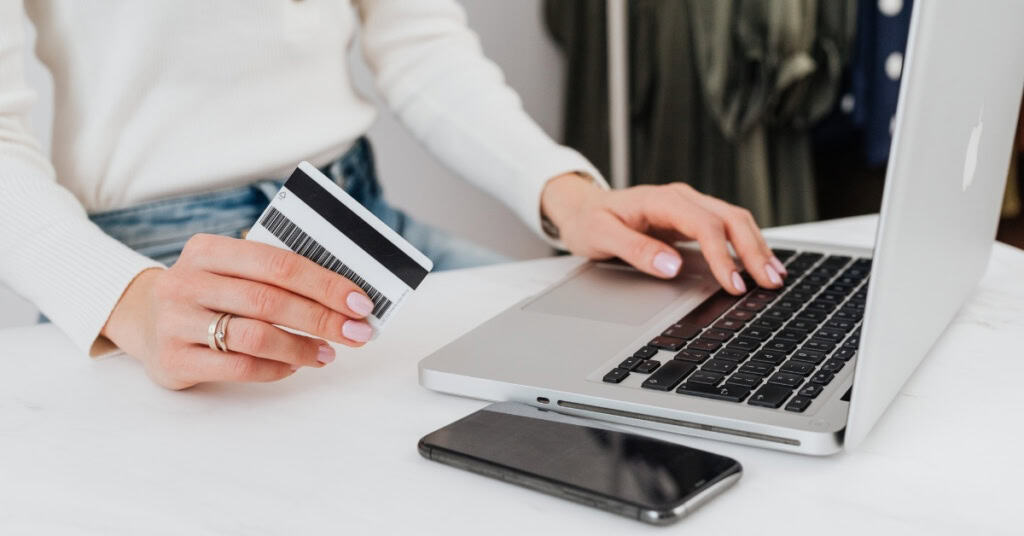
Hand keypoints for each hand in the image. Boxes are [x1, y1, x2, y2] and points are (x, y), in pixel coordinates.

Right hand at [101, 234, 376, 389]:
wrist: (141, 317)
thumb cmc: (206, 292)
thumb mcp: (228, 269)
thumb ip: (273, 275)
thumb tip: (341, 295)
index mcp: (207, 249)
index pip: (278, 263)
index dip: (324, 283)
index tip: (359, 302)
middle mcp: (187, 281)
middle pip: (270, 300)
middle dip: (322, 318)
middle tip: (356, 332)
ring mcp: (176, 321)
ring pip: (255, 335)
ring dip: (301, 347)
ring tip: (327, 353)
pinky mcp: (174, 359)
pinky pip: (239, 367)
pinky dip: (275, 368)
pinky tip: (293, 365)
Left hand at [540, 174, 786, 293]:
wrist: (582, 208)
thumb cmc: (590, 221)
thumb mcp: (602, 236)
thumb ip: (636, 250)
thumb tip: (671, 266)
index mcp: (662, 200)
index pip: (704, 225)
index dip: (723, 256)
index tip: (734, 284)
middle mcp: (681, 198)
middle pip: (730, 218)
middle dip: (754, 250)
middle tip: (771, 282)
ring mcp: (689, 207)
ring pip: (735, 220)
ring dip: (757, 247)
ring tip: (775, 276)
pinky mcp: (692, 218)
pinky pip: (727, 228)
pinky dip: (747, 245)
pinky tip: (758, 264)